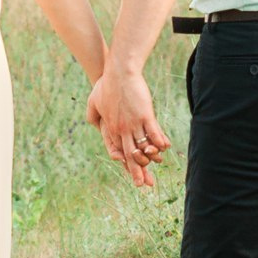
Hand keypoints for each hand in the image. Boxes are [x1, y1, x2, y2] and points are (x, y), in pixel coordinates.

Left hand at [87, 68, 169, 187]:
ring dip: (150, 159)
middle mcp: (121, 129)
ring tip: (157, 169)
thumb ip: (92, 114)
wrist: (117, 72)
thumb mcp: (94, 101)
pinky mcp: (145, 114)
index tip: (130, 173)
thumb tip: (92, 123)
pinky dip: (159, 141)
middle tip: (142, 185)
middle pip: (130, 155)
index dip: (126, 164)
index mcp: (110, 128)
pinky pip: (153, 131)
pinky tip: (165, 149)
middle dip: (137, 171)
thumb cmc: (105, 85)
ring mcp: (133, 123)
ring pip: (142, 146)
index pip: (119, 151)